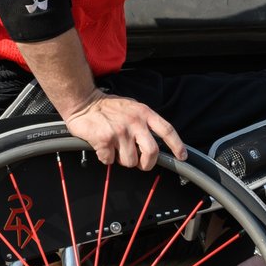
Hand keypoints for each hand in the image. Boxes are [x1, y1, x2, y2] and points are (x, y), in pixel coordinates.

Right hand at [63, 91, 186, 170]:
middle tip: (141, 163)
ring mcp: (120, 131)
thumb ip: (145, 121)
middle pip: (152, 151)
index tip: (182, 157)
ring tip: (115, 148)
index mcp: (144, 113)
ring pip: (129, 161)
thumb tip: (155, 141)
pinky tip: (102, 147)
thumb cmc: (108, 107)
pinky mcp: (104, 139)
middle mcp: (134, 122)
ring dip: (122, 160)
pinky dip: (106, 158)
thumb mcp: (132, 107)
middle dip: (147, 163)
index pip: (167, 130)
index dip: (177, 145)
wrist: (83, 102)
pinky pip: (109, 161)